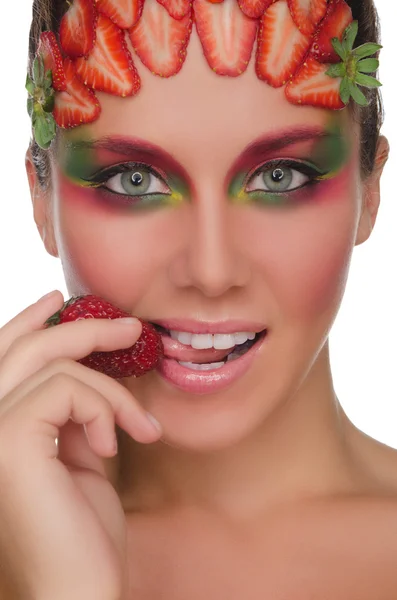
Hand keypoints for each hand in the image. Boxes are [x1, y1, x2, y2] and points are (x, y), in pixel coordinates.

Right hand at [0, 291, 160, 599]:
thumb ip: (73, 412)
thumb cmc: (82, 531)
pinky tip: (113, 445)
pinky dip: (104, 408)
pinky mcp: (8, 439)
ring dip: (111, 390)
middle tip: (131, 328)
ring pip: (54, 365)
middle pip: (24, 348)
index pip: (1, 358)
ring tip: (140, 426)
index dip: (26, 322)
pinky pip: (68, 388)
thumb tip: (90, 367)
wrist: (80, 589)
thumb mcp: (78, 455)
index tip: (59, 301)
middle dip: (82, 328)